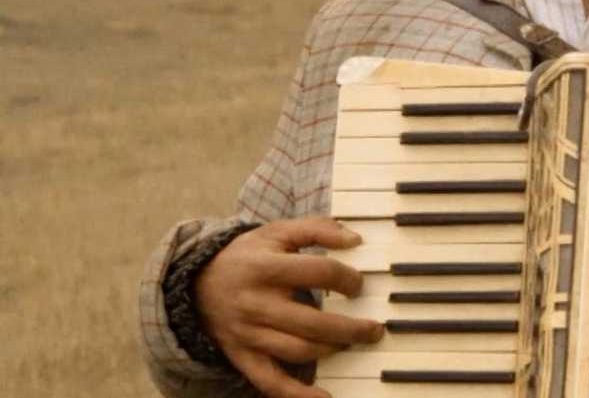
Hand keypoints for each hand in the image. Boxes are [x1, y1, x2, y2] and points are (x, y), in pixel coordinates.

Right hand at [194, 217, 383, 397]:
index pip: (319, 273)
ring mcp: (248, 333)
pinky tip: (324, 397)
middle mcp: (256, 303)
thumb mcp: (277, 231)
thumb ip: (318, 228)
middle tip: (373, 329)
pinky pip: (270, 381)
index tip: (358, 285)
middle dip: (351, 328)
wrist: (195, 283)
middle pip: (313, 322)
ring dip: (331, 350)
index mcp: (266, 267)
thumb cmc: (247, 256)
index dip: (347, 279)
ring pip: (298, 351)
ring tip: (350, 343)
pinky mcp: (242, 356)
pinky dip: (297, 394)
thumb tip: (355, 240)